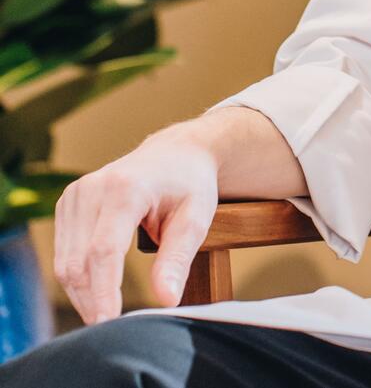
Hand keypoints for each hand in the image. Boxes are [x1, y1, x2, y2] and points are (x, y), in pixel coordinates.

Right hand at [53, 125, 220, 324]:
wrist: (176, 152)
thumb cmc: (190, 184)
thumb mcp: (196, 217)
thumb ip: (178, 259)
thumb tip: (166, 300)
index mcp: (126, 188)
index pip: (103, 251)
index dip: (104, 291)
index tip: (109, 323)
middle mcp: (93, 188)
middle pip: (79, 261)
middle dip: (93, 300)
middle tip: (114, 329)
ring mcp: (75, 194)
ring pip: (65, 262)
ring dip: (83, 294)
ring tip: (109, 313)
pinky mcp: (68, 203)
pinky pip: (63, 253)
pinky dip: (78, 278)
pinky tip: (99, 291)